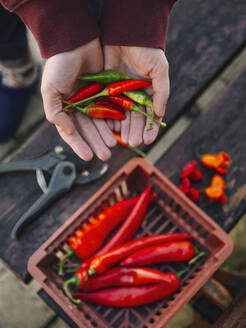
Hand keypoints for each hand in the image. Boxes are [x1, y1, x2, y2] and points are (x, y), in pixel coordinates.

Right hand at [41, 38, 116, 160]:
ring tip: (114, 145)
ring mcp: (92, 100)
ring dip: (107, 134)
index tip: (89, 157)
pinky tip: (120, 129)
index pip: (71, 132)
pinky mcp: (105, 92)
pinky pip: (111, 109)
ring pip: (101, 122)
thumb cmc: (59, 65)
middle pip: (89, 130)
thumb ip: (54, 112)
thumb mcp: (50, 90)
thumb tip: (68, 132)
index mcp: (64, 108)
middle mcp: (78, 107)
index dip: (80, 145)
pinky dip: (115, 119)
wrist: (76, 41)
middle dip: (97, 143)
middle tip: (106, 155)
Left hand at [103, 45, 169, 146]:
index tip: (148, 141)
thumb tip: (160, 114)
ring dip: (122, 128)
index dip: (150, 129)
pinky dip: (109, 117)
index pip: (150, 115)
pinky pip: (108, 106)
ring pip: (121, 115)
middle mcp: (135, 96)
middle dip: (134, 132)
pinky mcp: (108, 89)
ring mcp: (121, 93)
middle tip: (132, 143)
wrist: (127, 33)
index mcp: (149, 93)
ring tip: (121, 140)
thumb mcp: (160, 71)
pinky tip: (110, 127)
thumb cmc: (148, 51)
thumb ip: (161, 93)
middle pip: (135, 118)